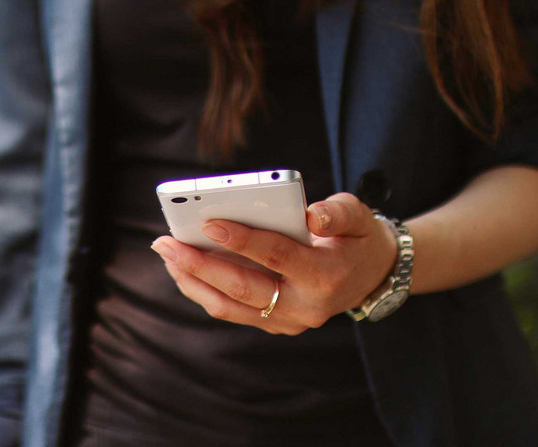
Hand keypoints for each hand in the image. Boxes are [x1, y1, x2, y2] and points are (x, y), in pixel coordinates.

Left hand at [152, 193, 397, 334]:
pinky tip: (182, 268)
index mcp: (325, 275)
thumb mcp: (359, 216)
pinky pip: (231, 310)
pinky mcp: (274, 324)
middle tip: (165, 242)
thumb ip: (337, 212)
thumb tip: (310, 213)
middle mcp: (304, 305)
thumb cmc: (357, 237)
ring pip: (229, 306)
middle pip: (242, 287)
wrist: (372, 276)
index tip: (208, 222)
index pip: (277, 256)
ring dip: (192, 280)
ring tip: (166, 254)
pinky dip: (203, 289)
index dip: (242, 239)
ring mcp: (287, 321)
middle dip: (199, 263)